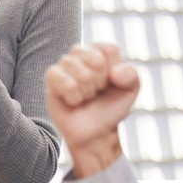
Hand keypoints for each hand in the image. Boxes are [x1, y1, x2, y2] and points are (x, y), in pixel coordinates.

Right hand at [45, 43, 140, 176]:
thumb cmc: (111, 109)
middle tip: (96, 93)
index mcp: (100, 52)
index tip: (111, 83)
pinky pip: (62, 80)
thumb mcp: (130, 90)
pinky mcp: (51, 78)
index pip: (108, 49)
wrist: (96, 133)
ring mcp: (64, 66)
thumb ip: (131, 75)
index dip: (113, 71)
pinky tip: (73, 101)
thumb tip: (114, 73)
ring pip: (79, 71)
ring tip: (85, 98)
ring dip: (86, 91)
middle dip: (100, 82)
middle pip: (95, 59)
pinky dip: (73, 96)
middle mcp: (81, 55)